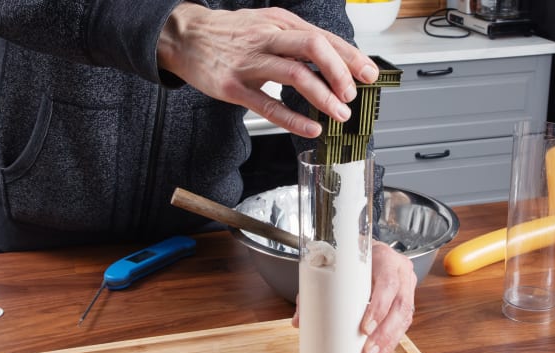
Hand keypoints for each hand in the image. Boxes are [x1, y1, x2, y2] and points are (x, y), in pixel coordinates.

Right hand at [156, 4, 379, 137]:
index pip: (323, 37)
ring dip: (323, 96)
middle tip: (352, 94)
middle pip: (313, 47)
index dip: (350, 57)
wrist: (185, 37)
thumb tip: (334, 61)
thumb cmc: (231, 35)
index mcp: (280, 22)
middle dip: (340, 72)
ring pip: (295, 74)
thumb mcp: (267, 26)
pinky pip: (269, 105)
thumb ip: (297, 41)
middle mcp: (268, 37)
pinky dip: (294, 118)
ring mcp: (250, 62)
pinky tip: (311, 127)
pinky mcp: (234, 86)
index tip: (369, 74)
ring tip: (339, 113)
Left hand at [292, 240, 416, 352]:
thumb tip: (299, 321)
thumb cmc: (353, 258)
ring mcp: (407, 287)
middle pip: (399, 306)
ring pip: (404, 318)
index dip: (378, 307)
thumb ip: (316, 290)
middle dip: (384, 334)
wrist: (369, 249)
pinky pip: (403, 325)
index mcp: (384, 258)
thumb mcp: (336, 266)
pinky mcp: (406, 301)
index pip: (387, 283)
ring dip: (388, 343)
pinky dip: (390, 344)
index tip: (365, 328)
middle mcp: (400, 272)